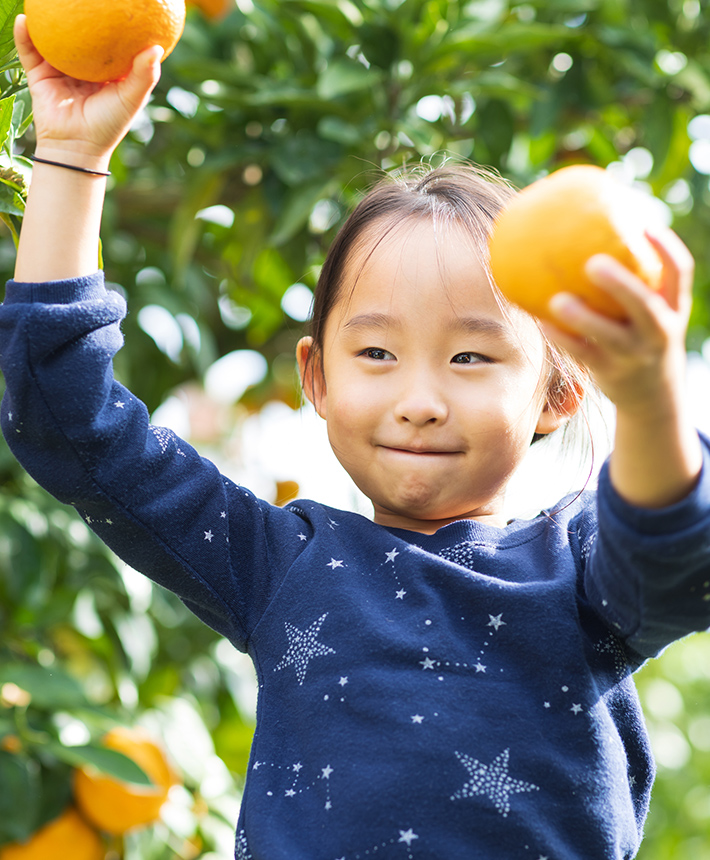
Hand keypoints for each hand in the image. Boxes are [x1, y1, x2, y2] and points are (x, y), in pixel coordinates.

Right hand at [14, 14, 162, 166]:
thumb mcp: (130, 99)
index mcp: (105, 71)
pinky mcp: (40, 75)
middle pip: (80, 34)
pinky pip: (29, 51)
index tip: (123, 2)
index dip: (115, 22)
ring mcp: (59, 68)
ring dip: (46, 17)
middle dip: (78, 12)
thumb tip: (156, 46)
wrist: (76, 147)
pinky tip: (25, 17)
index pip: (111, 41)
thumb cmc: (108, 125)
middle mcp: (82, 66)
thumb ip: (144, 75)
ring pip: (51, 38)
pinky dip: (24, 35)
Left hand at [541, 227, 692, 419]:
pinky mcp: (611, 372)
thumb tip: (594, 241)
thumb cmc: (642, 338)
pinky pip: (582, 353)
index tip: (645, 225)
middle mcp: (659, 332)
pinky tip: (541, 322)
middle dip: (620, 284)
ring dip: (582, 318)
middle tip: (592, 263)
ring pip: (609, 335)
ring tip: (556, 299)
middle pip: (644, 305)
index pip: (680, 273)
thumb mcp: (650, 314)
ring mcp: (635, 354)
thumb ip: (634, 285)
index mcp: (674, 309)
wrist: (653, 397)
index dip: (666, 249)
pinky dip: (562, 338)